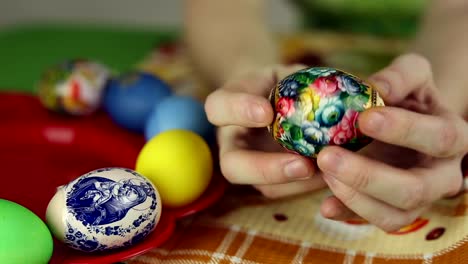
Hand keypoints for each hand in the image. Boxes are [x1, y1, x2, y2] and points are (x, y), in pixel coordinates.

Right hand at [205, 65, 327, 197]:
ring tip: (326, 171)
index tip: (266, 112)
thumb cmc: (282, 82)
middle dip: (265, 169)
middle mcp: (232, 142)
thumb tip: (340, 90)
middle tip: (302, 164)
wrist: (278, 104)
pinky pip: (286, 192)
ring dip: (295, 183)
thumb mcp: (286, 72)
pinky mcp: (271, 182)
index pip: (218, 107)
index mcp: (227, 107)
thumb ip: (300, 79)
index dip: (238, 111)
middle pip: (232, 165)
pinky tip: (331, 173)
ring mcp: (251, 167)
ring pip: (261, 187)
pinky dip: (309, 186)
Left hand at [317, 54, 467, 231]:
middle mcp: (442, 176)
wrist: (405, 121)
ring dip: (353, 197)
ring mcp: (419, 200)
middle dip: (367, 175)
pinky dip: (346, 215)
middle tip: (326, 155)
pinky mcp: (394, 212)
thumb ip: (399, 76)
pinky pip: (373, 222)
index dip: (403, 130)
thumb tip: (375, 88)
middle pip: (413, 189)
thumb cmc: (409, 96)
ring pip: (394, 216)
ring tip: (322, 170)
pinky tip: (324, 204)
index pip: (438, 138)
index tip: (365, 118)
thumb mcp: (411, 74)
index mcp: (453, 137)